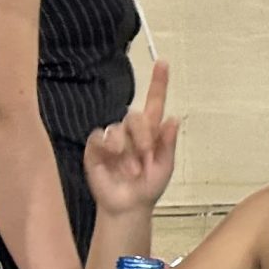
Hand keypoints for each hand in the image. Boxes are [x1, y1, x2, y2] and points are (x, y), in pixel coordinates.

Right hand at [85, 59, 178, 214]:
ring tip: (130, 170)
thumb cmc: (148, 186)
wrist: (129, 205)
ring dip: (126, 149)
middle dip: (143, 136)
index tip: (163, 63)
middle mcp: (131, 131)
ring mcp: (112, 137)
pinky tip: (112, 159)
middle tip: (146, 157)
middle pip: (136, 115)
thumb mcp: (165, 166)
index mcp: (151, 132)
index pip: (154, 102)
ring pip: (118, 128)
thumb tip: (173, 118)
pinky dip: (108, 147)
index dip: (158, 82)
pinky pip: (99, 136)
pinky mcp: (95, 147)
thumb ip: (168, 143)